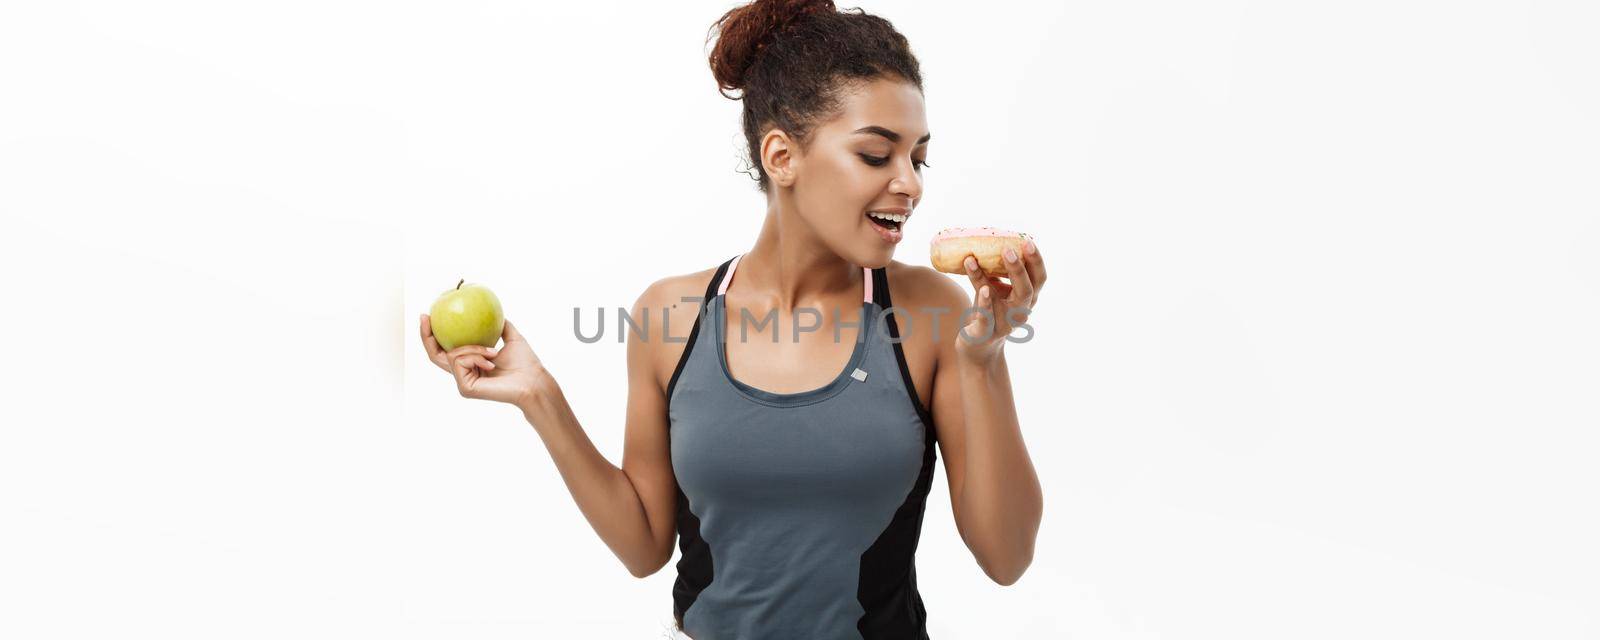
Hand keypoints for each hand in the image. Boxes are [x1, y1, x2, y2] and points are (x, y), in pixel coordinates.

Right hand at [421, 314, 551, 409]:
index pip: (445, 350)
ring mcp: (463, 382)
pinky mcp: (465, 388)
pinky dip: (476, 357)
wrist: (533, 381)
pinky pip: (460, 362)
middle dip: (426, 336)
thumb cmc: (526, 363)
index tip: (428, 315)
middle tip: (425, 317)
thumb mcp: (512, 337)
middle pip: (435, 356)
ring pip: (453, 354)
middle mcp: (464, 374)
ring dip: (473, 348)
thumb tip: (489, 309)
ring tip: (494, 352)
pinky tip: (491, 362)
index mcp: (471, 364)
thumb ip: (499, 325)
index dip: (433, 334)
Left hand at [955, 238, 1047, 364]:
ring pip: (1005, 303)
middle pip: (1027, 289)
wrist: (978, 345)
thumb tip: (988, 240)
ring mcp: (1005, 325)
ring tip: (978, 259)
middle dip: (1019, 269)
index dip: (1036, 261)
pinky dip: (984, 304)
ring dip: (989, 280)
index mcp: (1026, 298)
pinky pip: (986, 318)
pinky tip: (983, 290)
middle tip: (1009, 250)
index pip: (1039, 278)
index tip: (1028, 242)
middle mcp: (1020, 312)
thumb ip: (995, 271)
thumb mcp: (994, 289)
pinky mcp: (986, 334)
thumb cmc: (988, 311)